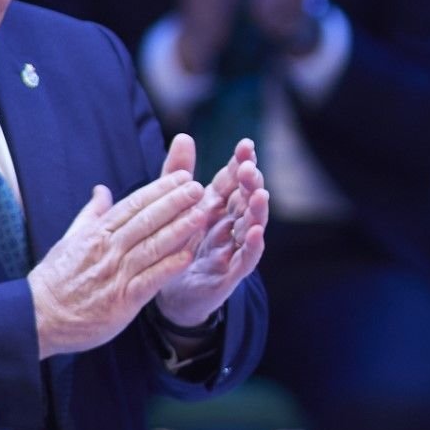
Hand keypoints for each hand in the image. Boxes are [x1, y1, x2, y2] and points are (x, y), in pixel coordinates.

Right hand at [28, 171, 210, 358]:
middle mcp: (108, 249)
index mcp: (97, 232)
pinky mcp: (122, 301)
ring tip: (201, 214)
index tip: (181, 176)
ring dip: (179, 229)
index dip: (159, 189)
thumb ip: (91, 214)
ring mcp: (115, 274)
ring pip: (152, 246)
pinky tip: (188, 256)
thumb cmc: (54, 279)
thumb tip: (102, 190)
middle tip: (198, 187)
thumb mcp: (70, 239)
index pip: (133, 204)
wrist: (38, 317)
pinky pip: (149, 280)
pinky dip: (168, 267)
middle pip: (146, 220)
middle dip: (174, 202)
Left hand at [152, 134, 268, 329]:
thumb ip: (176, 173)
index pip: (233, 181)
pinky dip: (252, 246)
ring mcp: (233, 250)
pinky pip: (246, 260)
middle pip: (245, 201)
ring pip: (251, 227)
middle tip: (250, 168)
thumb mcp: (173, 207)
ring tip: (259, 194)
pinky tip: (255, 232)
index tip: (246, 145)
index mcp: (216, 208)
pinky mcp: (230, 275)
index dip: (240, 164)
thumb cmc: (176, 246)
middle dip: (250, 184)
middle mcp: (229, 226)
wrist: (169, 293)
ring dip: (257, 211)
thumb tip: (183, 136)